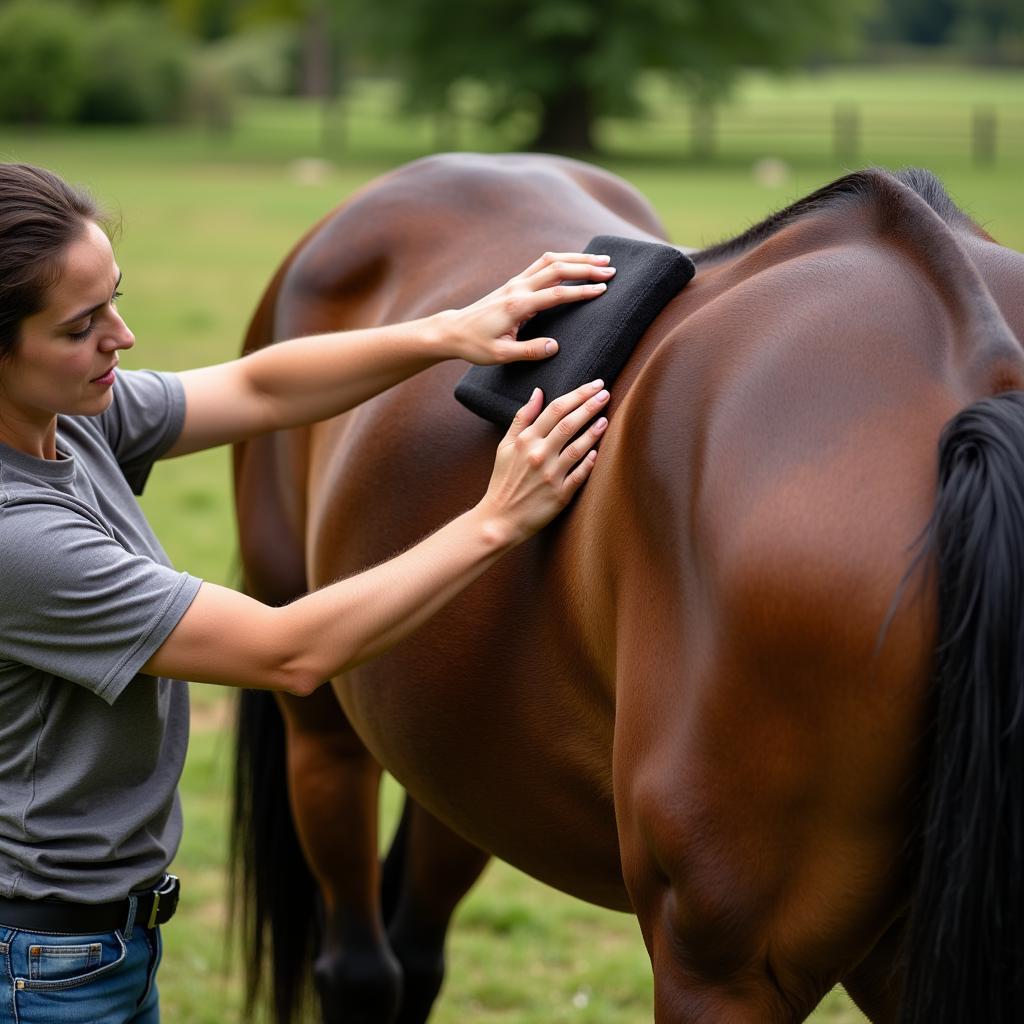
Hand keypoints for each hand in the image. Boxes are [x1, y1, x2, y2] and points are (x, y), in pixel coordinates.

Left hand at [442, 252, 615, 364]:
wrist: (453, 331)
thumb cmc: (475, 345)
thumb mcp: (500, 355)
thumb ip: (528, 351)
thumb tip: (554, 347)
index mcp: (517, 306)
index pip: (556, 294)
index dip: (581, 291)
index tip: (603, 289)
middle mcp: (518, 288)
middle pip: (557, 269)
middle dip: (586, 267)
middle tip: (611, 269)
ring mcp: (516, 282)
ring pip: (550, 261)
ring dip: (576, 258)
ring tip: (601, 260)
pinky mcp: (515, 283)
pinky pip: (542, 264)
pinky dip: (563, 260)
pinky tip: (577, 262)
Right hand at [478, 380, 609, 543]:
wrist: (500, 519)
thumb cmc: (504, 480)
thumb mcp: (506, 446)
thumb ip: (522, 418)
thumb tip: (538, 392)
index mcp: (526, 440)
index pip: (555, 409)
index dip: (577, 394)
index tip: (594, 384)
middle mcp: (538, 455)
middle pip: (568, 424)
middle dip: (590, 405)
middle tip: (605, 392)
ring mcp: (550, 475)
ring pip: (577, 448)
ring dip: (593, 431)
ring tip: (605, 418)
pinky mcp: (559, 495)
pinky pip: (579, 475)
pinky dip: (589, 462)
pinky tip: (598, 451)